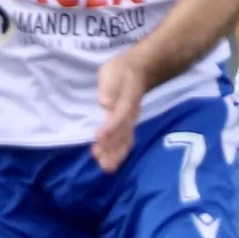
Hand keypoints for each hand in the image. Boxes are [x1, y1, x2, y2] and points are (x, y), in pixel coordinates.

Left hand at [90, 53, 146, 171]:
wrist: (140, 70)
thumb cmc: (122, 71)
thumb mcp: (112, 72)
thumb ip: (109, 87)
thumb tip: (104, 102)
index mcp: (126, 100)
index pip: (118, 116)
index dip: (109, 128)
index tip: (98, 137)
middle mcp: (130, 114)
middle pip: (123, 133)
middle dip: (113, 148)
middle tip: (103, 162)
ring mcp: (131, 120)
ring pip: (125, 140)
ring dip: (116, 154)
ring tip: (106, 167)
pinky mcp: (128, 124)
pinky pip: (126, 141)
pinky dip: (119, 153)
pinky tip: (111, 162)